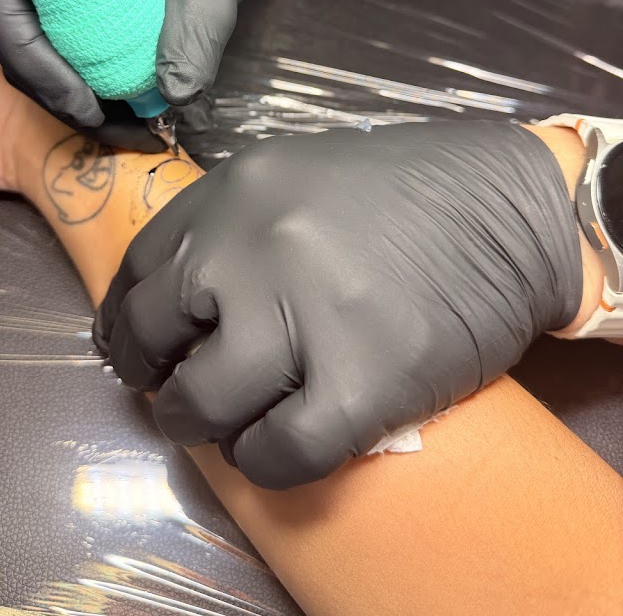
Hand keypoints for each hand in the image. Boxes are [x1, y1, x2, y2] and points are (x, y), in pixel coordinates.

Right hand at [0, 0, 260, 144]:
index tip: (83, 98)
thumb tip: (175, 95)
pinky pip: (69, 73)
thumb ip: (196, 27)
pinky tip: (144, 126)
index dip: (23, 52)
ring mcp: (47, 2)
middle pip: (13, 43)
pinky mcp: (71, 29)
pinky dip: (101, 105)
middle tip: (119, 129)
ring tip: (144, 136)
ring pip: (39, 68)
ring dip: (82, 112)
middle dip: (58, 97)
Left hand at [94, 122, 583, 488]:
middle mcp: (252, 247)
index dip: (125, 321)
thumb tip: (173, 302)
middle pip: (155, 337)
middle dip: (152, 378)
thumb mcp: (294, 175)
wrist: (508, 207)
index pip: (138, 270)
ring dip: (200, 425)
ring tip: (223, 425)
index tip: (132, 348)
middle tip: (174, 394)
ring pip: (203, 403)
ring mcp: (304, 315)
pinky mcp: (362, 383)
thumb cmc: (400, 190)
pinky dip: (264, 459)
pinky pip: (278, 451)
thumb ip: (229, 226)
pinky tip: (275, 445)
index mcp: (232, 192)